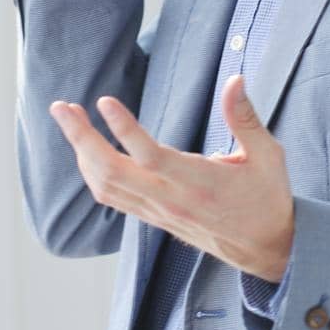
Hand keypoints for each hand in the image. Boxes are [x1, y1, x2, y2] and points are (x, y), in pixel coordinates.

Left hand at [48, 74, 294, 281]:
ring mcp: (159, 212)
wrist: (267, 250)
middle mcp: (172, 201)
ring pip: (106, 186)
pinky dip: (93, 173)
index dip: (124, 130)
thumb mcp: (267, 155)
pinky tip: (87, 151)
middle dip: (81, 138)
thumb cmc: (268, 198)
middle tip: (61, 106)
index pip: (151, 156)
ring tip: (69, 120)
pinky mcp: (155, 218)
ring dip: (81, 153)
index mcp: (200, 182)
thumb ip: (245, 117)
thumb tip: (235, 79)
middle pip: (112, 172)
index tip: (104, 101)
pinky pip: (113, 197)